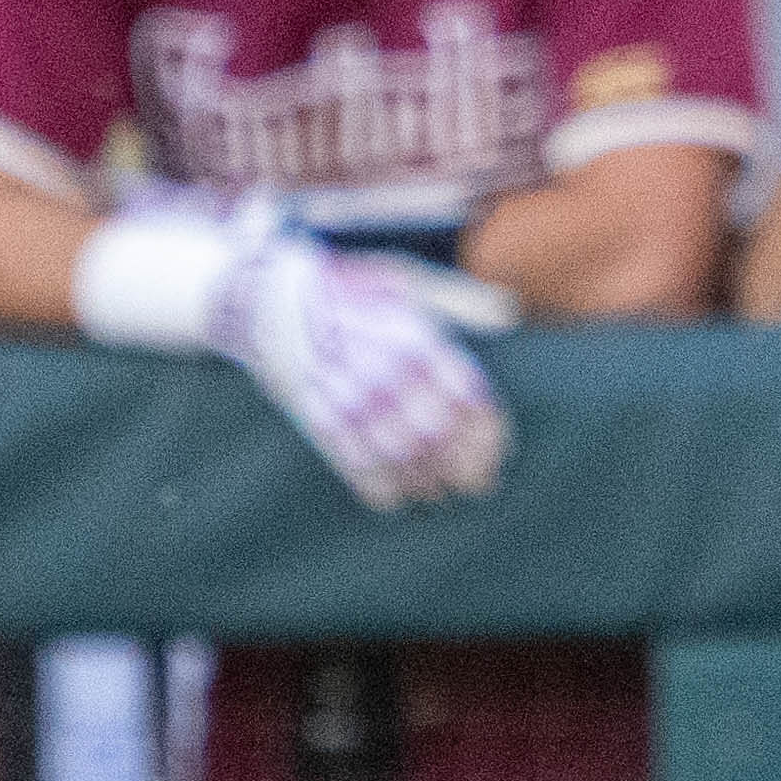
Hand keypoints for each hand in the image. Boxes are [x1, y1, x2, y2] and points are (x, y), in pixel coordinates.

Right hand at [219, 219, 516, 509]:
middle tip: (476, 485)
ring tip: (438, 492)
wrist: (272, 300)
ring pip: (404, 457)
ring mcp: (353, 398)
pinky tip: (396, 496)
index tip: (496, 454)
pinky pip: (359, 465)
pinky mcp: (321, 417)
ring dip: (427, 482)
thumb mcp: (408, 284)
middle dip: (465, 468)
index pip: (470, 401)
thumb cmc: (350, 292)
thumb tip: (507, 313)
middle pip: (441, 436)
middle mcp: (389, 372)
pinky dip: (382, 488)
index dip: (489, 436)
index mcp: (417, 340)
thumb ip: (460, 300)